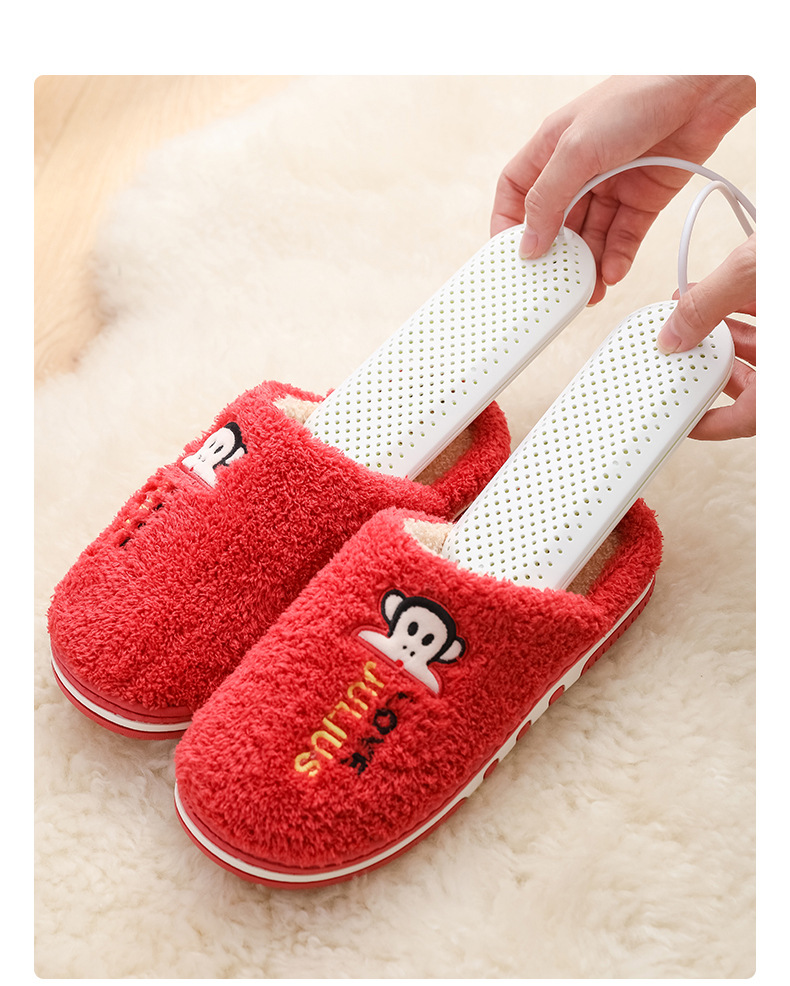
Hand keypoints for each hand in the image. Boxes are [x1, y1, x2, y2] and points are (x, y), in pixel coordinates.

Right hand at [492, 76, 754, 302]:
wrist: (702, 88)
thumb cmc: (635, 97)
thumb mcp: (576, 149)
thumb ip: (548, 199)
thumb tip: (528, 245)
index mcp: (551, 149)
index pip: (517, 193)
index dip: (508, 225)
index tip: (509, 259)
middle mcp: (578, 169)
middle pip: (555, 223)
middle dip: (554, 256)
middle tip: (552, 286)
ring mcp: (611, 185)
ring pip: (590, 236)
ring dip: (587, 265)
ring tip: (588, 292)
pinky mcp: (643, 197)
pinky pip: (624, 236)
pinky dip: (618, 256)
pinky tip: (613, 272)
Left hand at [656, 234, 754, 440]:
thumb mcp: (758, 270)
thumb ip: (710, 303)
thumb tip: (674, 334)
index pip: (753, 417)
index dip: (716, 423)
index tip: (688, 420)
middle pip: (756, 380)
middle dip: (713, 363)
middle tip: (680, 352)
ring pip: (762, 347)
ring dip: (723, 332)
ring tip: (689, 311)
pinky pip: (771, 320)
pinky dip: (742, 309)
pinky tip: (716, 292)